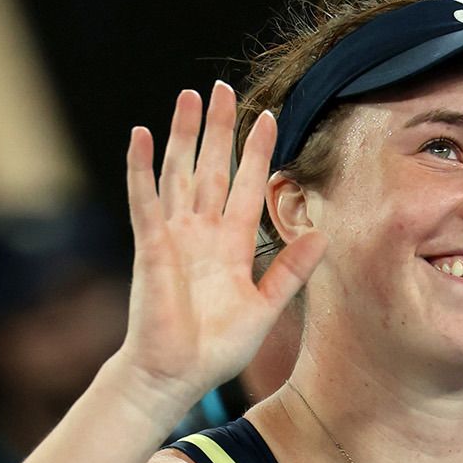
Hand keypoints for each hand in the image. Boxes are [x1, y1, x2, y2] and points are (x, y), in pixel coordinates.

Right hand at [117, 82, 325, 407]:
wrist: (178, 374)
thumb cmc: (217, 348)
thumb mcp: (266, 307)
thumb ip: (290, 271)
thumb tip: (323, 237)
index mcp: (232, 245)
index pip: (247, 186)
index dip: (256, 153)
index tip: (268, 118)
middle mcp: (203, 232)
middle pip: (212, 168)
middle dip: (219, 129)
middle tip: (223, 88)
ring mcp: (174, 235)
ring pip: (179, 172)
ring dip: (183, 134)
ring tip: (189, 96)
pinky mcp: (152, 246)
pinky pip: (145, 199)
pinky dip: (140, 167)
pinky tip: (139, 134)